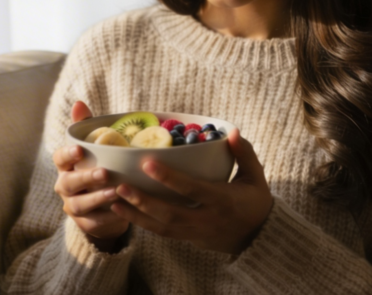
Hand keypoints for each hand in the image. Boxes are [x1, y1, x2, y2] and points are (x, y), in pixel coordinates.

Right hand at [52, 101, 130, 248]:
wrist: (105, 206)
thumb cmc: (98, 168)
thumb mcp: (95, 149)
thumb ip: (86, 127)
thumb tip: (79, 102)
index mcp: (65, 166)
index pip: (59, 158)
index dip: (67, 154)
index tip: (80, 149)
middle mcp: (65, 186)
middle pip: (69, 183)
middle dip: (86, 178)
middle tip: (105, 172)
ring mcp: (73, 207)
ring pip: (80, 205)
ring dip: (97, 199)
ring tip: (116, 192)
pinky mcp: (85, 224)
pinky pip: (93, 223)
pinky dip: (106, 218)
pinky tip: (120, 213)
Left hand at [109, 128, 272, 254]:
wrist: (258, 238)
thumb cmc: (255, 201)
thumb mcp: (255, 177)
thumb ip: (244, 153)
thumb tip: (231, 131)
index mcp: (223, 200)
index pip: (193, 189)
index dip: (170, 178)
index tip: (147, 163)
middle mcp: (206, 219)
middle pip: (170, 213)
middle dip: (143, 201)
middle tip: (119, 185)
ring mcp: (196, 233)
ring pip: (161, 226)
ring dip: (135, 214)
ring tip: (113, 199)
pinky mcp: (188, 239)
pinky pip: (162, 233)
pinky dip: (142, 223)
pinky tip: (123, 211)